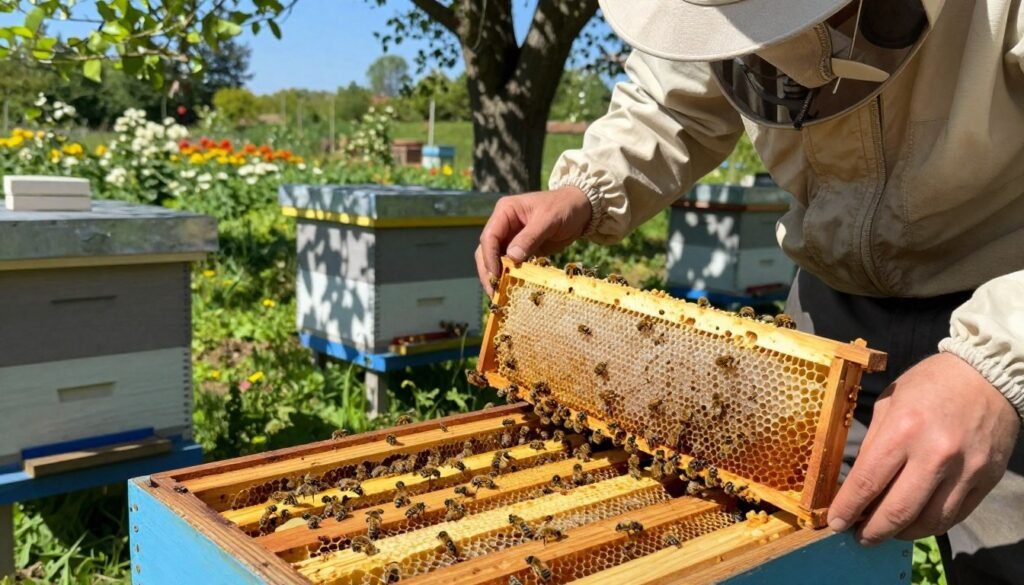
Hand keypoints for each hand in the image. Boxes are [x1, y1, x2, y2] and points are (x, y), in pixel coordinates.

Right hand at [475, 186, 592, 294]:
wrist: (581, 209)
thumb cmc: (564, 207)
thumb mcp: (548, 219)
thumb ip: (530, 237)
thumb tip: (512, 258)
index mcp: (505, 211)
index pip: (489, 236)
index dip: (489, 257)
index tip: (495, 276)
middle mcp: (503, 225)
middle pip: (486, 250)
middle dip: (488, 271)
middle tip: (494, 291)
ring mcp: (511, 238)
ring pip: (496, 260)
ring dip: (497, 277)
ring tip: (500, 294)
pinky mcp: (521, 250)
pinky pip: (511, 265)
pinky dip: (510, 277)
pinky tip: (511, 290)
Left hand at [828, 353, 1019, 544]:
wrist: (988, 375)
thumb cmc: (931, 384)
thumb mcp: (890, 402)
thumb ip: (874, 442)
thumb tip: (855, 482)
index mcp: (903, 429)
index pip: (867, 483)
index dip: (848, 509)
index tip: (835, 523)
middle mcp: (935, 454)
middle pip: (898, 511)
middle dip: (872, 531)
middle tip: (859, 536)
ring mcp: (964, 470)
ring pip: (929, 522)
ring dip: (902, 534)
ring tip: (886, 531)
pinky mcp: (986, 480)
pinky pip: (955, 516)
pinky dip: (931, 525)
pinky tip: (915, 522)